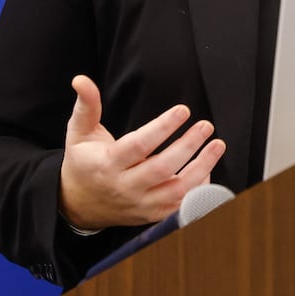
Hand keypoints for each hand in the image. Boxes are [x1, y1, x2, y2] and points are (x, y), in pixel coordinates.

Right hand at [58, 74, 226, 230]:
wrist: (78, 205)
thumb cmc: (82, 163)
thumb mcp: (78, 132)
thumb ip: (86, 105)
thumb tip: (81, 80)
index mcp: (107, 164)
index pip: (139, 145)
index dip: (163, 127)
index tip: (183, 111)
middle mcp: (125, 187)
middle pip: (163, 168)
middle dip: (189, 145)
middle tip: (206, 126)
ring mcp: (139, 205)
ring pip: (177, 191)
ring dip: (202, 167)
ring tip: (217, 146)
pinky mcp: (150, 216)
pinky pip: (181, 207)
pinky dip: (198, 190)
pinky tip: (207, 169)